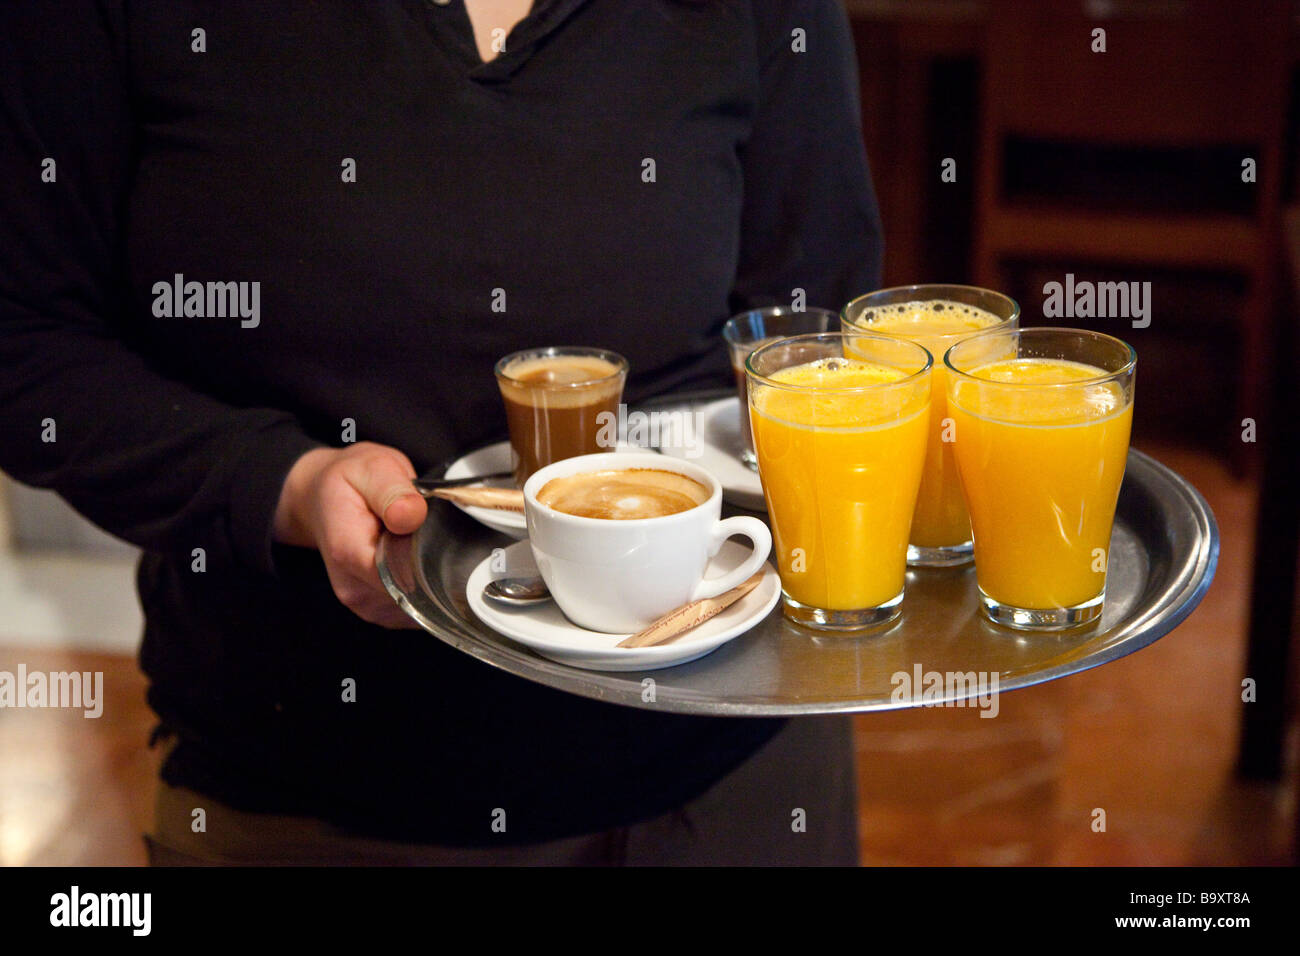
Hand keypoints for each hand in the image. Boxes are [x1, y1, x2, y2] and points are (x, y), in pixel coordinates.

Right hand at [273, 442, 427, 627]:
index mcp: (347, 552)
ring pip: (416, 603)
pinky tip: (406, 559)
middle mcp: (352, 587)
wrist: (321, 497)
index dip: (426, 557)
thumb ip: (393, 490)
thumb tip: (411, 514)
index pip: (401, 576)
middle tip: (419, 530)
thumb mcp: (372, 468)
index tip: (429, 532)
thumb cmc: (349, 482)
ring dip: (424, 575)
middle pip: (413, 592)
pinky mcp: (375, 610)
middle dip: (428, 565)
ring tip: (408, 542)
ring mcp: (362, 603)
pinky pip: (413, 608)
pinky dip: (418, 585)